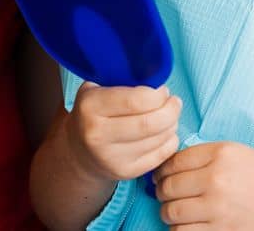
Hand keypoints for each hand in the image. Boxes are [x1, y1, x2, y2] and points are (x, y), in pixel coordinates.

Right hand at [65, 82, 180, 184]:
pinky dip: (170, 141)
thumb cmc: (95, 113)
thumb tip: (158, 79)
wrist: (79, 152)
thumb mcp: (97, 89)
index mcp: (91, 107)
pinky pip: (161, 155)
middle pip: (150, 123)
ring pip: (158, 139)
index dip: (158, 94)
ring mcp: (111, 157)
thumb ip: (123, 82)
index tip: (163, 90)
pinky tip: (165, 132)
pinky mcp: (125, 173)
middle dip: (171, 110)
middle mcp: (97, 135)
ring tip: (169, 116)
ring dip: (172, 124)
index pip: (136, 100)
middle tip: (174, 102)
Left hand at [155, 142, 253, 229]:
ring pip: (171, 212)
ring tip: (176, 211)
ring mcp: (218, 209)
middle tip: (166, 194)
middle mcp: (217, 179)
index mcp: (222, 153)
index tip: (161, 175)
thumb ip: (208, 158)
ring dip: (169, 213)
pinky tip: (189, 226)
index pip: (174, 161)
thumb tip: (170, 168)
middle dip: (162, 192)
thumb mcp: (242, 155)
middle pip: (168, 187)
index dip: (163, 169)